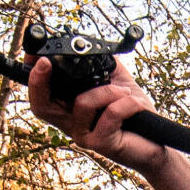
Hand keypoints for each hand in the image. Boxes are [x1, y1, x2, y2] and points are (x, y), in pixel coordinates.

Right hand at [28, 57, 166, 176]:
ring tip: (125, 93)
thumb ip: (104, 67)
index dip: (32, 77)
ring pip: (82, 103)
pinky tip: (136, 104)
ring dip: (107, 91)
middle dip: (39, 81)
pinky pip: (109, 114)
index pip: (42, 96)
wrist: (157, 144)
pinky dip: (126, 104)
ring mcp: (84, 136)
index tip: (35, 56)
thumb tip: (93, 45)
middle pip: (41, 106)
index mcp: (70, 110)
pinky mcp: (101, 144)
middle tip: (46, 62)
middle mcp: (72, 124)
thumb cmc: (136, 117)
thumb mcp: (118, 85)